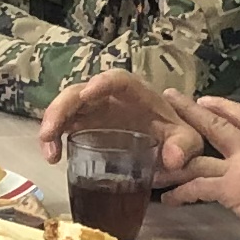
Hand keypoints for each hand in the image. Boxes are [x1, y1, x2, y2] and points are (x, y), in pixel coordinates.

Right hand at [34, 69, 203, 172]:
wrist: (170, 148)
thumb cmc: (178, 138)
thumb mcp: (190, 142)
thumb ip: (184, 147)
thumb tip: (172, 159)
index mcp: (137, 94)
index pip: (118, 80)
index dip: (102, 83)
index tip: (88, 94)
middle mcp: (110, 98)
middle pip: (80, 92)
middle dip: (62, 108)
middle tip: (50, 132)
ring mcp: (94, 112)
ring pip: (66, 108)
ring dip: (51, 125)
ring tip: (49, 153)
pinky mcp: (84, 128)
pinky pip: (63, 127)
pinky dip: (53, 140)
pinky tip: (52, 159)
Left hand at [180, 96, 239, 229]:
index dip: (226, 106)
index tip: (208, 99)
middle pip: (217, 125)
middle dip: (192, 111)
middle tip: (171, 99)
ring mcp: (239, 168)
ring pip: (199, 157)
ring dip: (174, 158)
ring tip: (153, 157)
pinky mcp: (229, 189)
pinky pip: (198, 188)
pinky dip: (182, 193)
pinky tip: (169, 199)